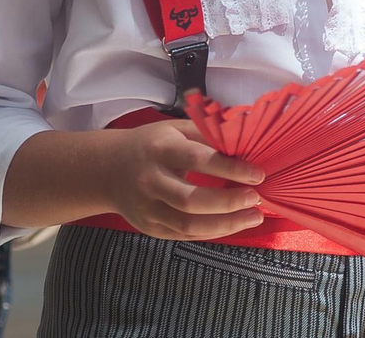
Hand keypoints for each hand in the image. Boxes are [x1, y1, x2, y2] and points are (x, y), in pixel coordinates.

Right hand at [105, 119, 267, 240]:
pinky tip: (232, 224)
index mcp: (159, 149)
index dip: (230, 168)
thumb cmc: (149, 145)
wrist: (107, 170)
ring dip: (226, 224)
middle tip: (256, 198)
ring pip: (188, 224)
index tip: (257, 174)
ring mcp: (148, 208)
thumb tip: (244, 141)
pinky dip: (212, 232)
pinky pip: (184, 235)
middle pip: (192, 200)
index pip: (198, 160)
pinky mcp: (150, 228)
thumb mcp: (173, 129)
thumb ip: (205, 135)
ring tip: (253, 216)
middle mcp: (150, 181)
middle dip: (229, 202)